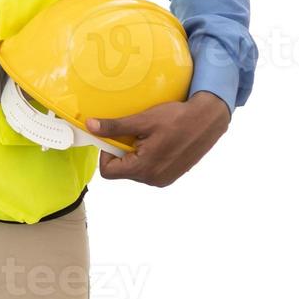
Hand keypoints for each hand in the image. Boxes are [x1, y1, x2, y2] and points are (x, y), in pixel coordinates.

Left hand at [86, 91, 230, 186]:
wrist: (207, 120)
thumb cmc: (176, 119)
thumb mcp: (142, 120)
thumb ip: (114, 127)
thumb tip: (91, 126)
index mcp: (144, 169)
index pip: (108, 172)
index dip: (105, 154)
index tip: (114, 137)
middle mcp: (154, 180)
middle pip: (121, 171)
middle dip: (121, 152)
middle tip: (133, 134)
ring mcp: (164, 179)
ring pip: (135, 170)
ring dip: (134, 154)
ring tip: (147, 137)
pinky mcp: (172, 175)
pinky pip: (149, 169)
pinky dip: (146, 157)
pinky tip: (157, 141)